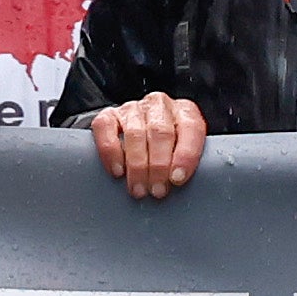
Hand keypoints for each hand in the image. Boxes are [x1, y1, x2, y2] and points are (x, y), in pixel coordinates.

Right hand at [91, 92, 205, 197]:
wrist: (141, 134)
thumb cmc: (168, 149)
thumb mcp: (184, 152)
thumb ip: (187, 161)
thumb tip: (180, 183)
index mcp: (185, 111)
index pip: (191, 128)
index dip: (186, 154)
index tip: (177, 178)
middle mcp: (159, 105)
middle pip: (160, 132)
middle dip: (158, 166)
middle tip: (157, 191)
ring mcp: (132, 108)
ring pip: (134, 133)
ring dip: (137, 166)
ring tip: (139, 190)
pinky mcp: (108, 115)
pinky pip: (106, 129)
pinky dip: (111, 153)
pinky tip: (118, 171)